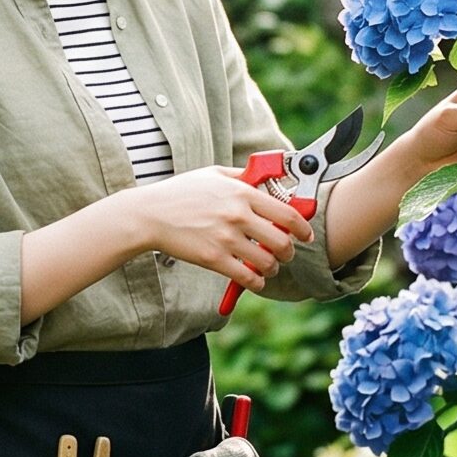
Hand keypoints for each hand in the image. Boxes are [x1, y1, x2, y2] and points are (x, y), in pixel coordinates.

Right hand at [128, 165, 315, 292]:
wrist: (151, 215)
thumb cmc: (181, 193)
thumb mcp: (213, 174)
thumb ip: (241, 177)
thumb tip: (265, 179)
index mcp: (242, 192)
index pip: (287, 213)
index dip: (302, 228)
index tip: (306, 235)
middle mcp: (238, 215)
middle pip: (282, 241)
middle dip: (289, 252)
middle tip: (286, 254)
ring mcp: (226, 238)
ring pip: (267, 262)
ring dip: (272, 268)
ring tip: (268, 267)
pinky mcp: (213, 259)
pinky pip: (247, 277)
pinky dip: (256, 282)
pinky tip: (254, 279)